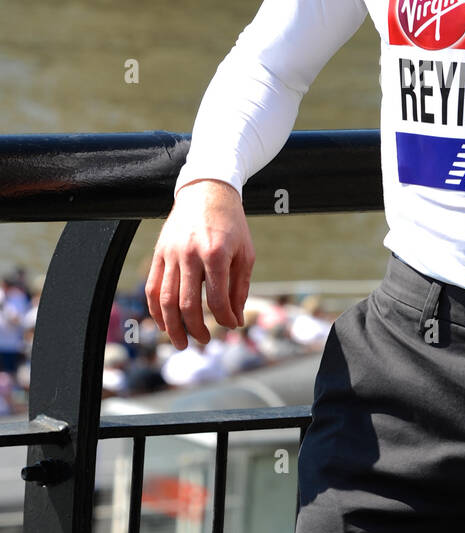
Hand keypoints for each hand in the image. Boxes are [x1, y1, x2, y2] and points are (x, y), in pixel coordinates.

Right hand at [145, 179, 255, 350]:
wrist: (207, 190)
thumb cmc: (232, 224)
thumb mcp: (245, 253)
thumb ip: (240, 287)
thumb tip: (234, 319)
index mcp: (216, 253)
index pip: (216, 299)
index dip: (223, 319)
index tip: (230, 326)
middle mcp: (190, 254)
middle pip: (187, 304)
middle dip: (195, 329)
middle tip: (203, 341)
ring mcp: (171, 253)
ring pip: (164, 299)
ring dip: (171, 326)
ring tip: (180, 342)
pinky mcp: (159, 252)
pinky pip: (152, 286)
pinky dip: (155, 309)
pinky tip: (164, 322)